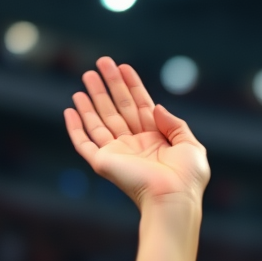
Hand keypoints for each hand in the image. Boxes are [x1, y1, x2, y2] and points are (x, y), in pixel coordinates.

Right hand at [65, 57, 209, 209]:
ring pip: (100, 120)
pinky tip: (71, 109)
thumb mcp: (190, 145)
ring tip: (86, 76)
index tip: (123, 66)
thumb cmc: (187, 178)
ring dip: (92, 99)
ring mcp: (117, 153)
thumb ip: (175, 124)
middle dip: (109, 84)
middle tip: (100, 62)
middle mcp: (134, 144)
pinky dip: (75, 127)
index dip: (131, 85)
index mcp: (155, 139)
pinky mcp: (103, 163)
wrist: (173, 198)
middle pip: (118, 107)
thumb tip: (156, 107)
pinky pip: (84, 143)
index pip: (139, 105)